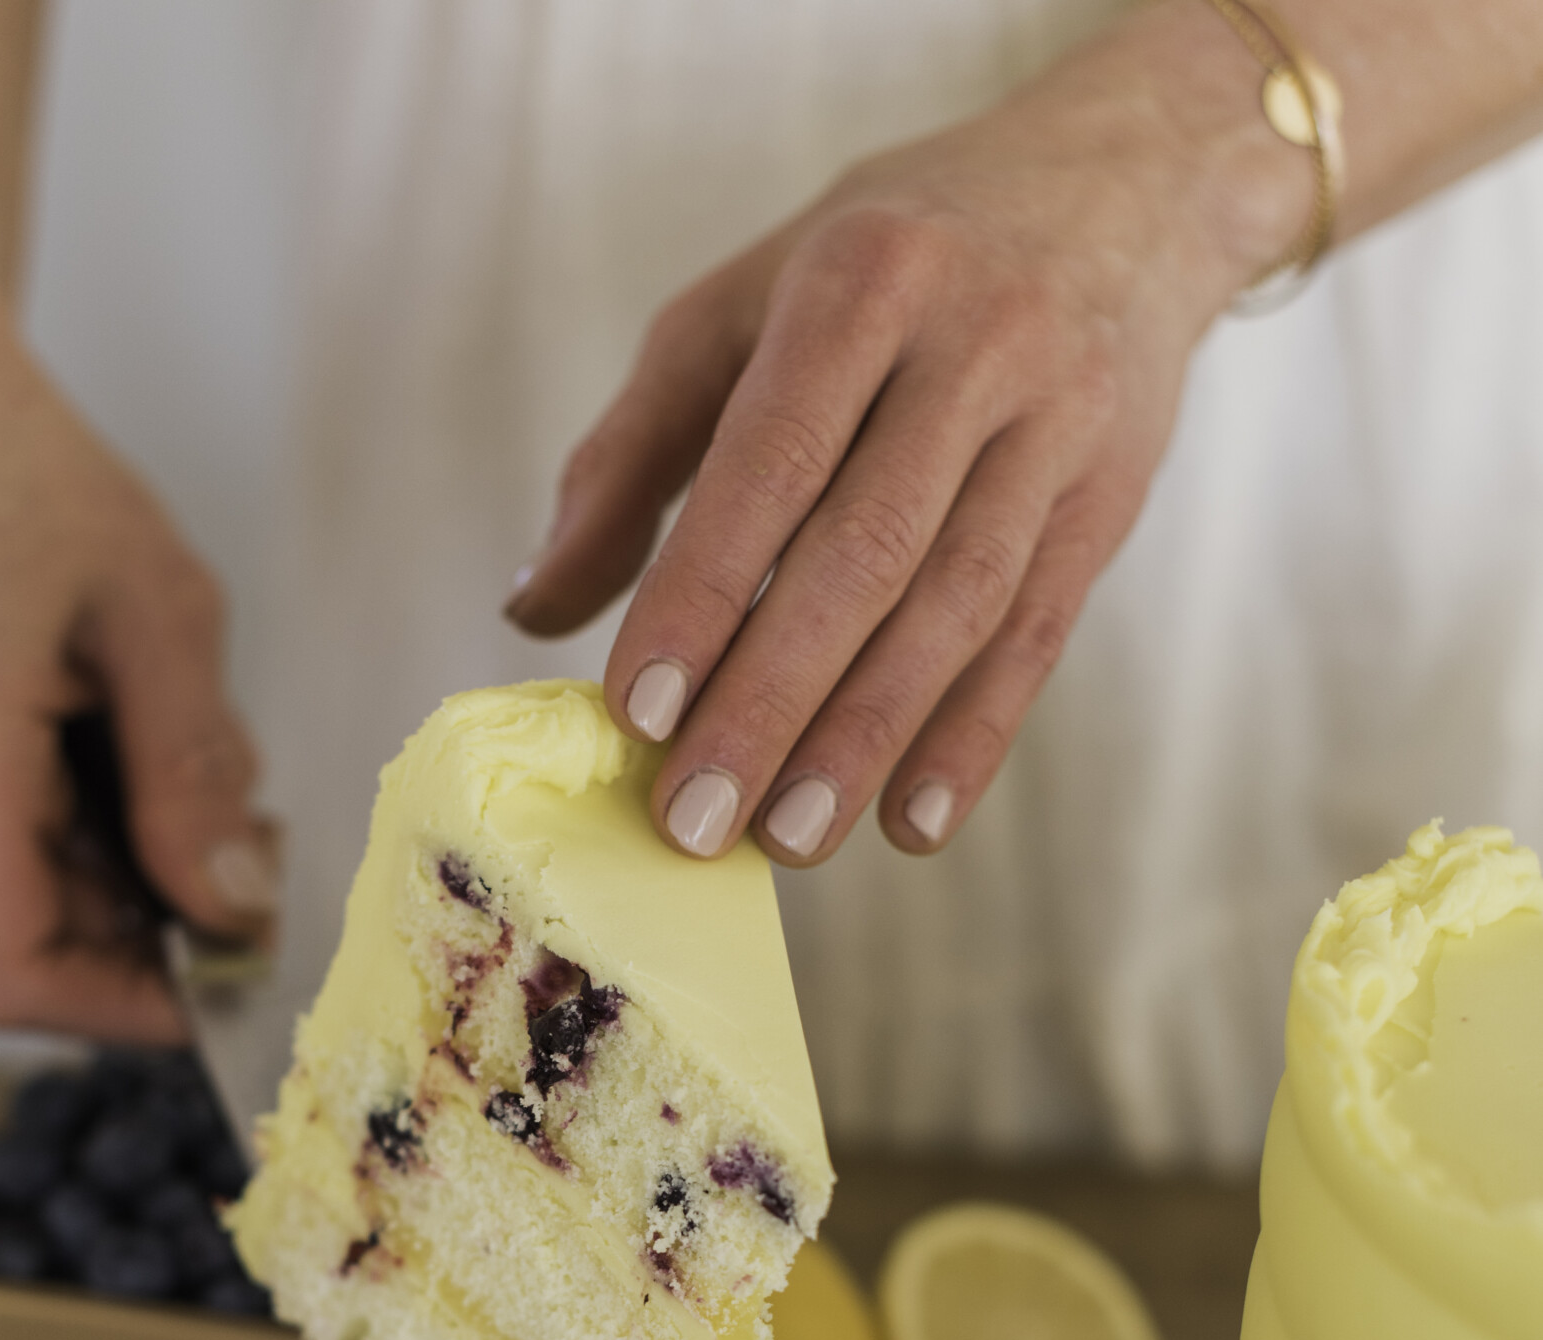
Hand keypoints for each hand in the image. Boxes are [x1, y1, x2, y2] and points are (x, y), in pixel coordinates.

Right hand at [0, 308, 277, 1038]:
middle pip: (56, 947)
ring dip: (162, 865)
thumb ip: (195, 776)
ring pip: (65, 901)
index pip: (16, 977)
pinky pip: (47, 850)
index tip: (238, 973)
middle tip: (262, 840)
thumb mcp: (159, 617)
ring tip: (210, 756)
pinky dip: (127, 826)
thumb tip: (235, 911)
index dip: (132, 1009)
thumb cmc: (28, 479)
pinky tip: (162, 743)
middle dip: (175, 921)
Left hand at [508, 0, 1305, 864]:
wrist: (1116, 189)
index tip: (639, 713)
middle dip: (773, 700)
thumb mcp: (742, 308)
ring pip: (957, 606)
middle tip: (697, 820)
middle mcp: (973, 345)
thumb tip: (533, 610)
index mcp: (860, 283)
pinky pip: (1037, 636)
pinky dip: (973, 739)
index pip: (771, 461)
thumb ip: (630, 455)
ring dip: (867, 740)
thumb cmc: (886, 266)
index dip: (702, 594)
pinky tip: (911, 824)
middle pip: (866, 552)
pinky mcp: (1109, 497)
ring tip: (788, 839)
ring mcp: (1058, 423)